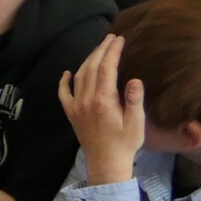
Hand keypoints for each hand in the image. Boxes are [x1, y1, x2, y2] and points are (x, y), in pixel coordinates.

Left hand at [59, 34, 144, 186]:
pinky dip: (64, 81)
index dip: (112, 51)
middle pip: (91, 68)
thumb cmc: (125, 143)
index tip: (119, 39)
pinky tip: (67, 72)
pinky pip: (63, 94)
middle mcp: (86, 101)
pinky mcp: (71, 113)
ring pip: (79, 77)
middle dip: (101, 50)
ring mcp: (76, 107)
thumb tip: (134, 80)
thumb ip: (134, 100)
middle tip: (111, 38)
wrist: (105, 162)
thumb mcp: (136, 122)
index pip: (106, 68)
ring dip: (88, 60)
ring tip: (99, 49)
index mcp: (103, 101)